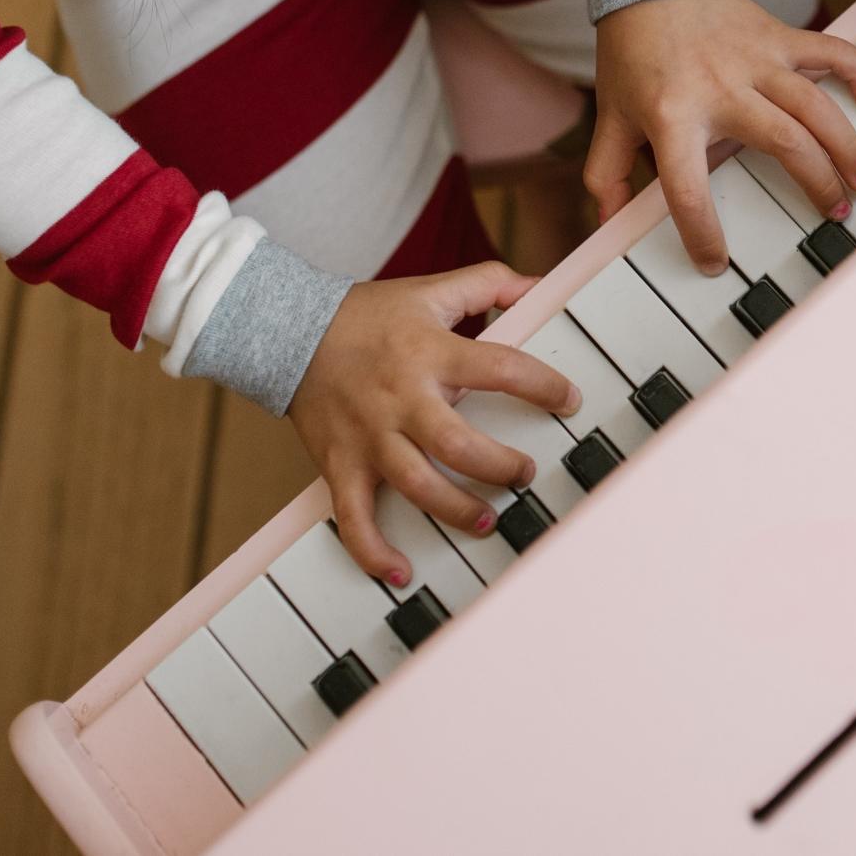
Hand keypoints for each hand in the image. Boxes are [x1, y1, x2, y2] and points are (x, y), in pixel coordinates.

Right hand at [288, 262, 580, 584]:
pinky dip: (373, 551)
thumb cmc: (366, 315)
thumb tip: (538, 285)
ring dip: (454, 509)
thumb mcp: (431, 290)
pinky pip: (354, 518)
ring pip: (415, 484)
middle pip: (456, 443)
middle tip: (524, 473)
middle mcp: (402, 399)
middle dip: (498, 466)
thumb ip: (489, 284)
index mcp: (431, 353)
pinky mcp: (340, 464)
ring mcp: (370, 437)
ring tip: (484, 520)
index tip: (568, 401)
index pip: (499, 368)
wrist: (287, 331)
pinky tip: (400, 571)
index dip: (542, 385)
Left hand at [586, 0, 855, 271]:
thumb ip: (607, 172)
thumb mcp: (611, 113)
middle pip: (784, 143)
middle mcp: (721, 89)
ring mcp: (755, 60)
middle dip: (816, 183)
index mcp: (673, 116)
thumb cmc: (632, 48)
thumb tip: (606, 224)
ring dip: (845, 144)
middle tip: (834, 213)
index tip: (715, 261)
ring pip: (815, 106)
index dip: (702, 233)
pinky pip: (828, 51)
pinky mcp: (777, 36)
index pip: (687, 188)